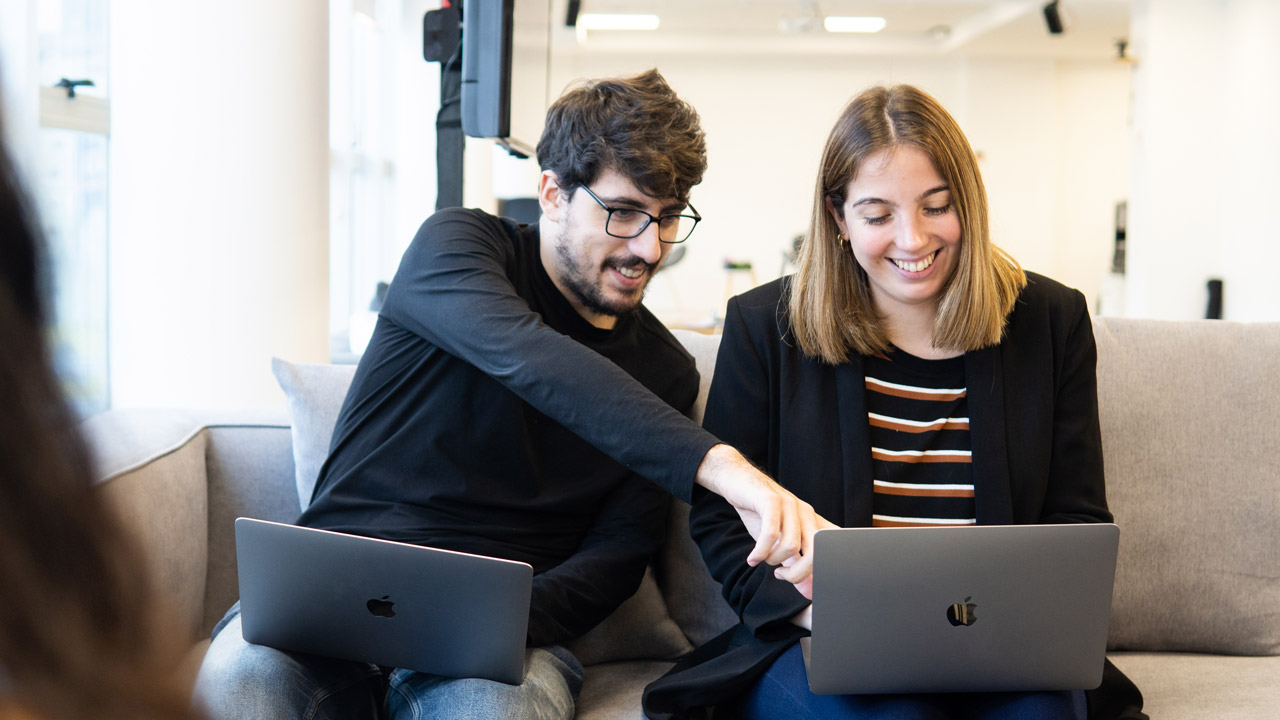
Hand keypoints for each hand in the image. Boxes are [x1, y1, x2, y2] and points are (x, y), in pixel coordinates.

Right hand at [695, 444, 831, 584]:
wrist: (738, 481)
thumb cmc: (759, 513)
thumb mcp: (779, 541)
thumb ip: (794, 564)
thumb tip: (807, 591)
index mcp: (812, 521)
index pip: (833, 546)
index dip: (825, 568)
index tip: (808, 587)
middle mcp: (805, 513)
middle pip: (815, 552)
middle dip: (798, 573)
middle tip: (782, 576)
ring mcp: (789, 505)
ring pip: (791, 545)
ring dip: (774, 560)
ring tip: (762, 560)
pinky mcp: (770, 500)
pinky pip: (771, 534)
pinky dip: (761, 552)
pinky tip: (752, 559)